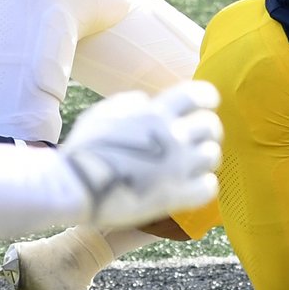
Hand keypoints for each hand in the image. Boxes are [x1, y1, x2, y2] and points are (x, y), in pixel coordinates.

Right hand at [59, 81, 222, 228]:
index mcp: (156, 113)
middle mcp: (172, 136)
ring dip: (204, 159)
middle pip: (211, 126)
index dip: (208, 97)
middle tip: (199, 139)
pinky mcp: (177, 195)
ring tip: (192, 165)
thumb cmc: (84, 150)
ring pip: (212, 155)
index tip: (210, 103)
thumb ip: (129, 104)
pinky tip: (192, 186)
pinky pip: (209, 187)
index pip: (198, 94)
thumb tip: (146, 102)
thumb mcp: (102, 113)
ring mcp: (177, 166)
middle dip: (207, 131)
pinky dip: (204, 185)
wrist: (76, 186)